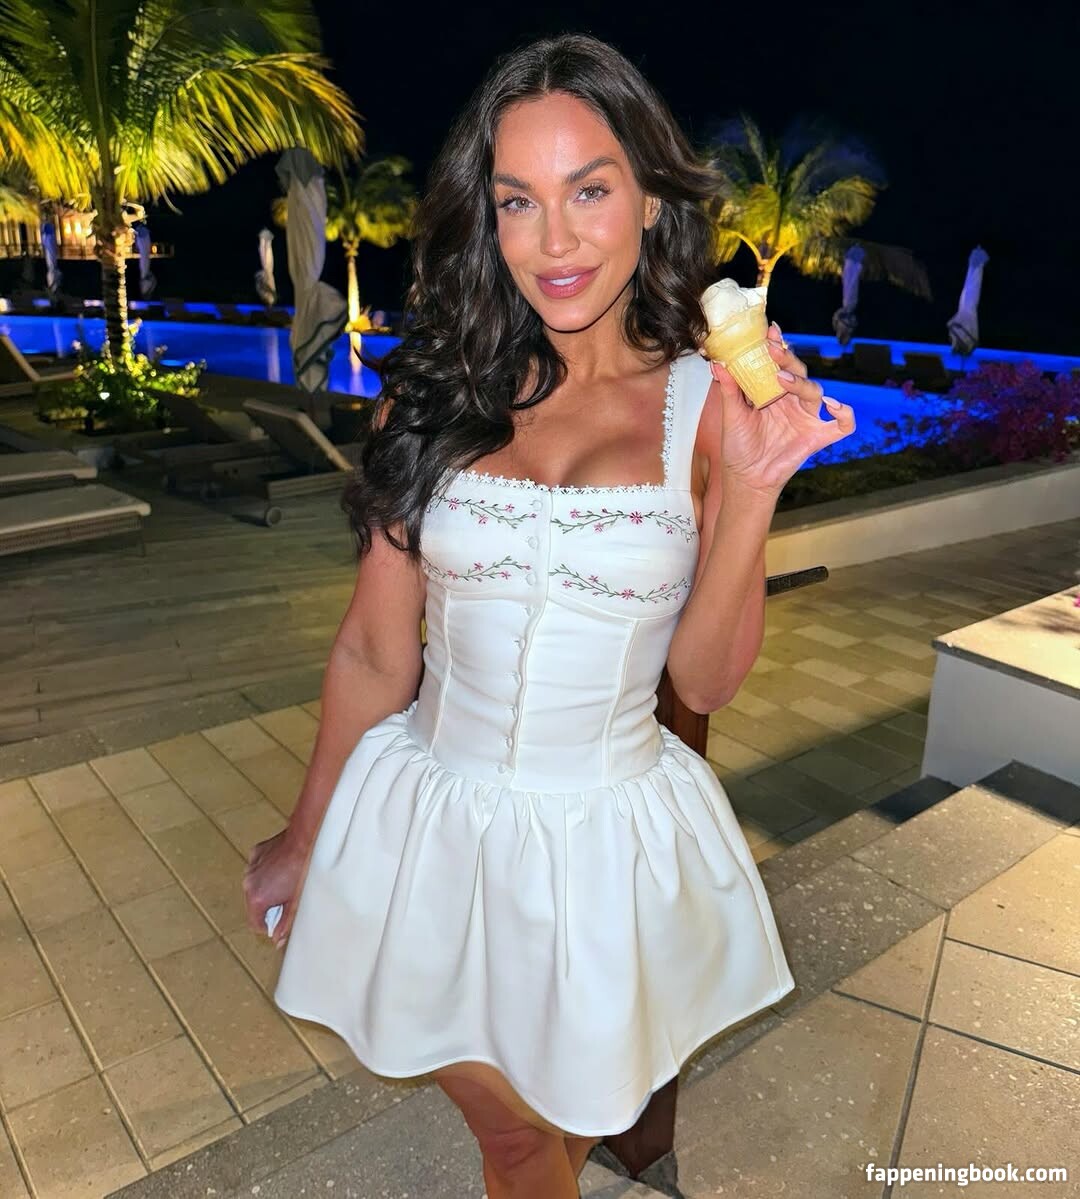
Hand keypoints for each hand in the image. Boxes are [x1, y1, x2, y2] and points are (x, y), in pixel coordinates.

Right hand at [242, 828, 311, 949]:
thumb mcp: (298, 902)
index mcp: (257, 898)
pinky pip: (259, 868)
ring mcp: (251, 866)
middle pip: (254, 904)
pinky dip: (267, 870)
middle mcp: (249, 882)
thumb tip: (278, 939)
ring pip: (256, 885)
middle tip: (287, 900)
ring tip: (286, 881)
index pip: (255, 924)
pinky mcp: (256, 852)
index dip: (268, 927)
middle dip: (268, 906)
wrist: (306, 839)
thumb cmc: (305, 869)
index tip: (278, 924)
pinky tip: (283, 866)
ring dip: (267, 887)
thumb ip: (286, 924)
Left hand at [703, 322, 855, 496]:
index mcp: (772, 392)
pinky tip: (835, 406)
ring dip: (802, 383)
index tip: (769, 331)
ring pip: (815, 391)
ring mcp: (806, 418)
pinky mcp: (816, 437)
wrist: (746, 478)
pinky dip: (845, 415)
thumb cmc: (739, 447)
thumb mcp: (731, 416)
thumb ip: (729, 389)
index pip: (778, 364)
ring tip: (783, 380)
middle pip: (798, 372)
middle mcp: (791, 401)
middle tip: (773, 348)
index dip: (776, 347)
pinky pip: (842, 426)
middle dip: (788, 359)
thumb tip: (718, 363)